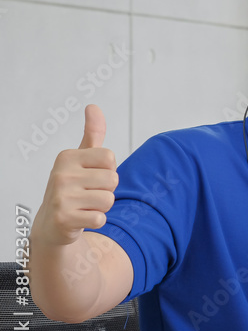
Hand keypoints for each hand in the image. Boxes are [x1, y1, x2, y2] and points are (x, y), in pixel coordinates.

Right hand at [34, 105, 117, 245]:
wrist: (51, 224)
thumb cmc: (72, 187)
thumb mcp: (81, 158)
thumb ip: (92, 134)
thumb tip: (93, 106)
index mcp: (67, 157)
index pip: (110, 158)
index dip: (107, 170)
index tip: (91, 176)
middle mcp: (61, 174)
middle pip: (112, 180)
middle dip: (106, 190)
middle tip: (88, 194)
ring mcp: (61, 197)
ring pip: (108, 200)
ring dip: (102, 207)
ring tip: (84, 206)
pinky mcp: (64, 219)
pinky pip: (100, 218)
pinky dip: (96, 221)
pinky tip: (81, 219)